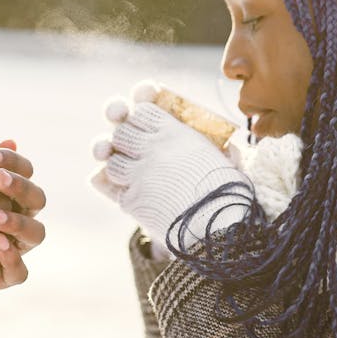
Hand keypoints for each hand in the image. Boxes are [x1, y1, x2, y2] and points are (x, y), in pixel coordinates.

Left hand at [90, 84, 250, 253]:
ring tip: (133, 172)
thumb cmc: (228, 192)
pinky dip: (114, 186)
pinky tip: (129, 191)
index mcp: (174, 133)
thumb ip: (211, 146)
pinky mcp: (131, 199)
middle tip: (134, 149)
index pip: (141, 110)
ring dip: (118, 164)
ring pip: (111, 159)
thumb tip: (222, 144)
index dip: (138, 115)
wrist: (221, 227)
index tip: (141, 122)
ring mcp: (138, 173)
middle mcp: (152, 148)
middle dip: (124, 139)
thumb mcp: (222, 158)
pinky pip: (108, 184)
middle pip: (121, 132)